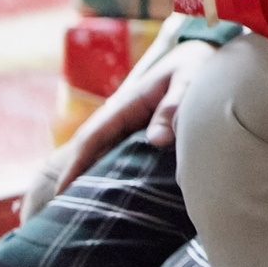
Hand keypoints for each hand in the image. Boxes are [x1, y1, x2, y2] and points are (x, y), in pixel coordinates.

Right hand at [23, 40, 219, 217]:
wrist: (204, 55)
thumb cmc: (195, 67)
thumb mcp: (186, 82)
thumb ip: (172, 108)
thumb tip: (156, 141)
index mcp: (127, 104)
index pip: (93, 137)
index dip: (76, 163)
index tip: (63, 189)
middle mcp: (125, 118)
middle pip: (94, 151)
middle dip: (79, 178)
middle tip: (68, 211)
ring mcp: (134, 126)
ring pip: (110, 156)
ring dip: (98, 179)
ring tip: (88, 211)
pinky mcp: (148, 133)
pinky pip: (129, 155)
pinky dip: (120, 173)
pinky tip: (120, 196)